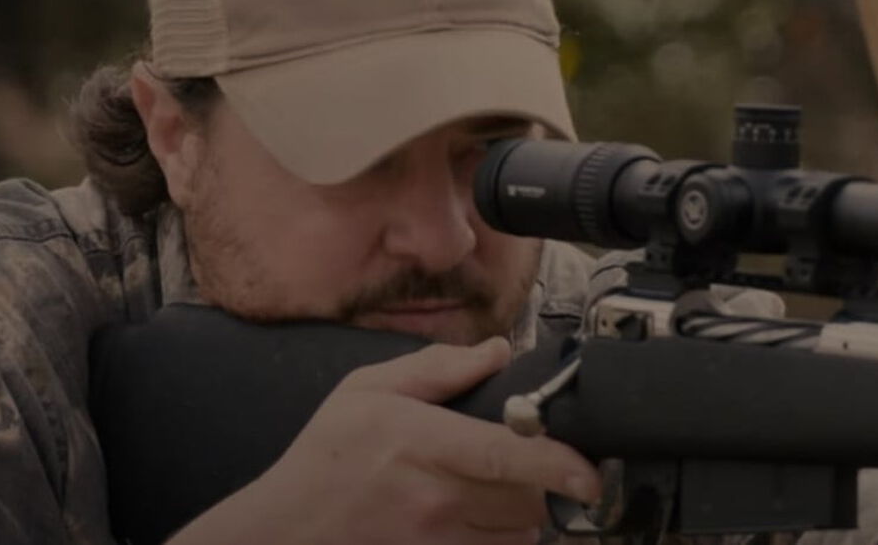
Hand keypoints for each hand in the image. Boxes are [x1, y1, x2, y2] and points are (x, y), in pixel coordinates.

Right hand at [167, 337, 600, 544]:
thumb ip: (438, 367)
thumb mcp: (367, 389)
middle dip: (540, 475)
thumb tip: (498, 351)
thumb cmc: (327, 457)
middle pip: (527, 496)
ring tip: (493, 485)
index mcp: (420, 442)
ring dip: (525, 507)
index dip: (558, 464)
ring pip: (521, 529)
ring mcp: (438, 540)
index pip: (505, 457)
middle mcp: (435, 497)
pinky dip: (506, 535)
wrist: (287, 530)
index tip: (590, 472)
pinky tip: (481, 514)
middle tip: (521, 455)